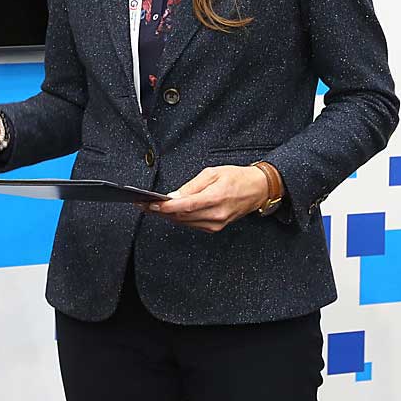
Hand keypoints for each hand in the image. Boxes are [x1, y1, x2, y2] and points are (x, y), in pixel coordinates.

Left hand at [149, 166, 269, 232]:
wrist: (257, 189)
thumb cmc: (237, 178)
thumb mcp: (213, 173)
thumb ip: (191, 186)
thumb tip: (174, 196)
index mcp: (216, 197)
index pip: (186, 206)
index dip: (167, 207)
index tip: (151, 204)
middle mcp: (216, 214)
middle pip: (182, 216)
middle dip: (161, 211)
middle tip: (144, 205)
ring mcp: (216, 223)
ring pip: (184, 222)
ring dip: (167, 216)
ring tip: (152, 208)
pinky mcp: (215, 228)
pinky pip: (192, 224)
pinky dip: (179, 218)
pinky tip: (170, 212)